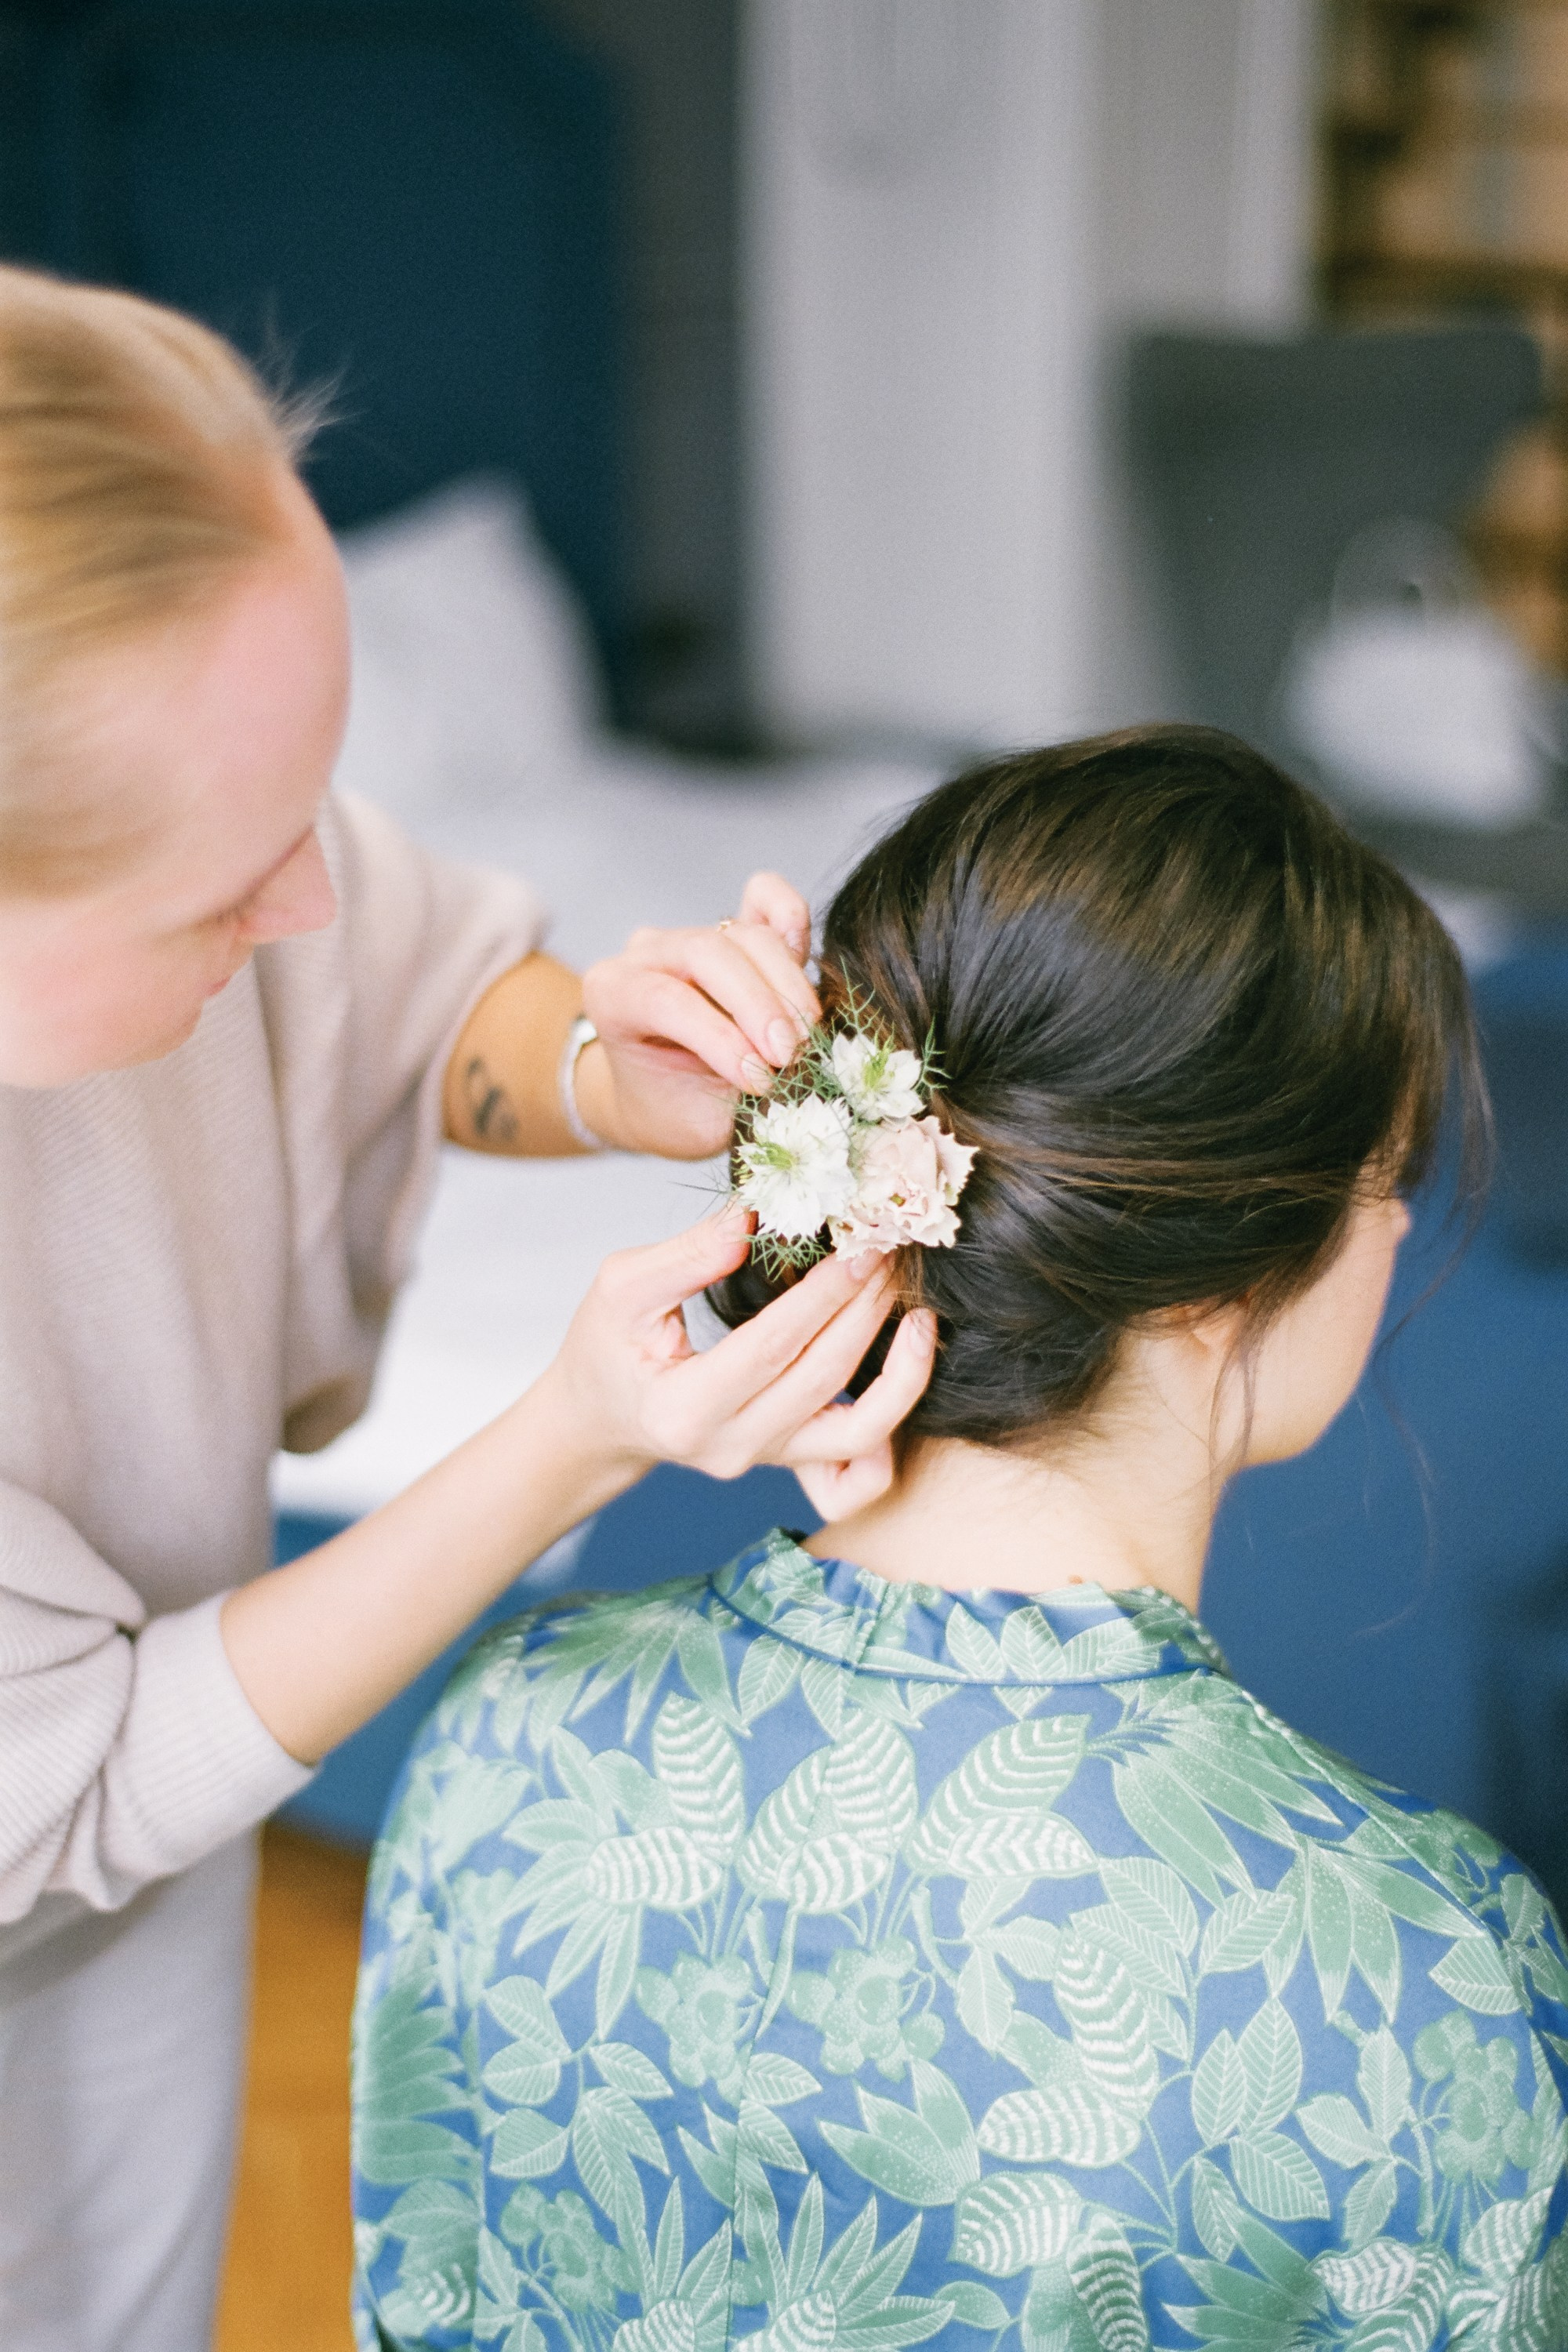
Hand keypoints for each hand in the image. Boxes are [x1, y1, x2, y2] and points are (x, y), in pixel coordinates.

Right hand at [541, 1202, 935, 1486]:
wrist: (603, 1416)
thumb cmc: (606, 1348)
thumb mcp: (620, 1288)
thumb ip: (684, 1256)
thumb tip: (752, 1216)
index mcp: (683, 1408)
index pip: (771, 1345)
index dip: (823, 1295)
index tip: (860, 1245)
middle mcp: (731, 1447)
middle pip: (823, 1378)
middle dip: (867, 1309)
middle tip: (892, 1251)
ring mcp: (765, 1462)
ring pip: (860, 1434)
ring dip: (901, 1372)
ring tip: (920, 1316)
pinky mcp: (788, 1463)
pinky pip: (859, 1475)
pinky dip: (891, 1435)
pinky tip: (900, 1376)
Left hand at [577, 872, 818, 1158]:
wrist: (660, 1095)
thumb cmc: (670, 1108)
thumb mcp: (694, 1122)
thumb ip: (734, 1096)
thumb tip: (791, 1077)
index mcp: (612, 995)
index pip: (666, 1001)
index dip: (720, 1039)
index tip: (761, 1081)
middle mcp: (646, 953)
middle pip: (707, 953)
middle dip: (758, 1005)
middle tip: (791, 1055)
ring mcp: (691, 935)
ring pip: (745, 935)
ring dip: (786, 985)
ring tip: (805, 1037)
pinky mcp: (734, 929)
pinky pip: (764, 898)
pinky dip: (788, 916)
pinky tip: (804, 955)